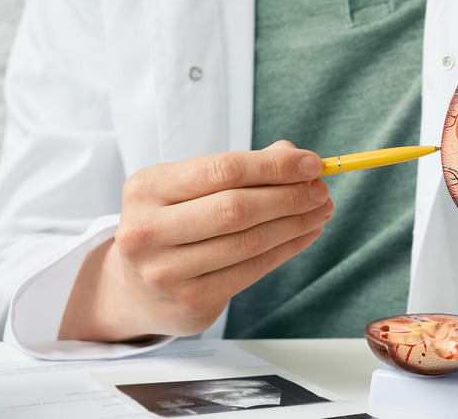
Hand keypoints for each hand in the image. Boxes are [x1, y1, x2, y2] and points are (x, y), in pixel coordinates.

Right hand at [59, 141, 332, 341]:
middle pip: (236, 208)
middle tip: (321, 190)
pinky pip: (252, 270)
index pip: (223, 170)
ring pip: (249, 242)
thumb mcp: (191, 187)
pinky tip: (305, 234)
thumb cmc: (173, 223)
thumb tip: (293, 155)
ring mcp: (167, 271)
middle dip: (289, 196)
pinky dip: (287, 249)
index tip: (311, 163)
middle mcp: (148, 230)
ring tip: (321, 211)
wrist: (136, 288)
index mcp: (147, 188)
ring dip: (295, 224)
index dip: (274, 166)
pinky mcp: (191, 301)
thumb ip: (240, 168)